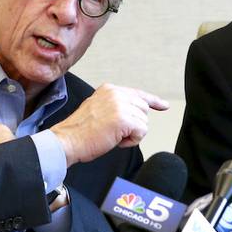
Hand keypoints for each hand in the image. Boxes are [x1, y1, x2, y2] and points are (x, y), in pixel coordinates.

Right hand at [50, 83, 168, 165]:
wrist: (67, 141)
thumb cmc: (80, 131)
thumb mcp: (98, 109)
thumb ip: (116, 105)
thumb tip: (134, 111)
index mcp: (109, 89)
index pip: (137, 93)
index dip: (153, 101)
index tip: (163, 105)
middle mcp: (116, 93)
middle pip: (143, 109)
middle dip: (133, 124)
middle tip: (114, 131)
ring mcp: (120, 105)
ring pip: (143, 122)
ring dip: (131, 134)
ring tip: (111, 135)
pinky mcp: (124, 119)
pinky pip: (141, 132)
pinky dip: (131, 141)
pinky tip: (116, 141)